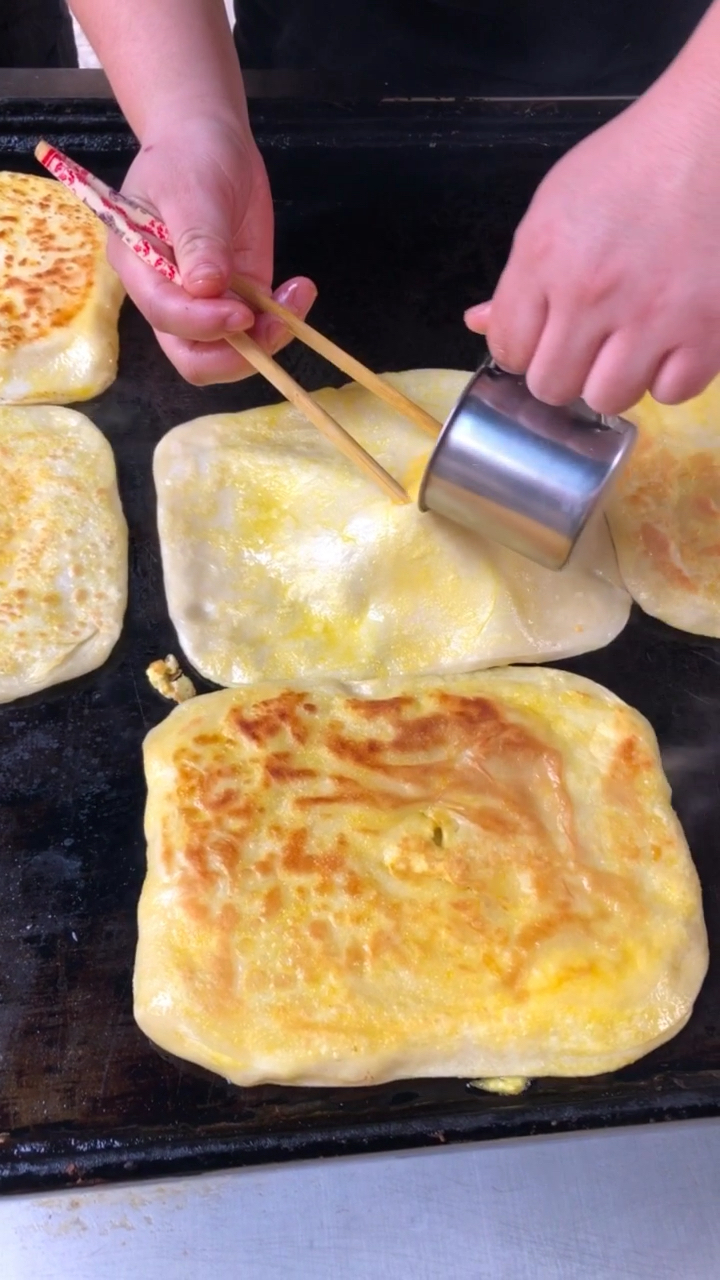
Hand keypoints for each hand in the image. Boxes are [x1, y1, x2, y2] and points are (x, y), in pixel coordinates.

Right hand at [110, 113, 316, 383]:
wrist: (210, 139)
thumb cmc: (189, 156)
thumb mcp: (191, 189)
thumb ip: (198, 239)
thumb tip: (206, 288)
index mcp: (139, 269)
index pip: (164, 316)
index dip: (202, 324)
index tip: (241, 312)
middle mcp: (167, 296)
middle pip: (192, 357)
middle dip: (233, 355)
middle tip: (271, 327)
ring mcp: (204, 303)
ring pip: (227, 353)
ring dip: (265, 341)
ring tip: (294, 300)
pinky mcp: (237, 297)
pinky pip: (256, 329)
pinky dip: (281, 321)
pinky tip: (299, 290)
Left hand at [465, 88, 719, 414]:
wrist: (713, 135)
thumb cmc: (632, 166)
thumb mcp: (556, 206)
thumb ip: (519, 275)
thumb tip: (480, 323)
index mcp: (545, 259)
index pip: (508, 350)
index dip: (524, 350)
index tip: (546, 336)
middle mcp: (592, 294)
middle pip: (552, 386)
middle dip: (566, 370)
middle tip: (590, 342)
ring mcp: (651, 316)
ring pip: (607, 399)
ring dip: (615, 379)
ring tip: (632, 343)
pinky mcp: (708, 331)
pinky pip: (670, 393)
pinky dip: (669, 377)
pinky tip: (671, 344)